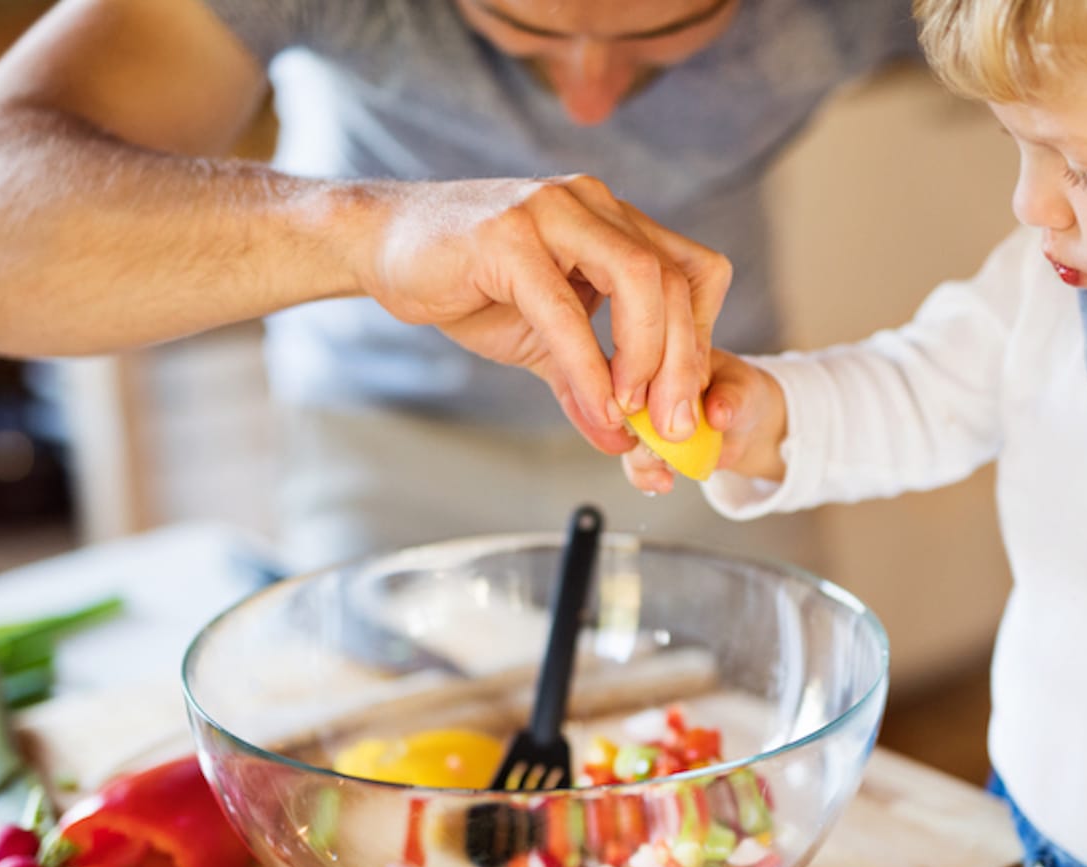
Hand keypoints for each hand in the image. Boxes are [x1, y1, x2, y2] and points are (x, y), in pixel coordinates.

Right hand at [363, 176, 730, 453]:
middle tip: (675, 427)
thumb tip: (620, 442)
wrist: (382, 246)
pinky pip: (566, 309)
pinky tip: (596, 408)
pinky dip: (589, 367)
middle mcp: (594, 205)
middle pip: (677, 280)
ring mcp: (553, 212)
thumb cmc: (466, 282)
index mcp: (613, 222)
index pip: (695, 272)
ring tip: (635, 415)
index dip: (703, 339)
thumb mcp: (540, 339)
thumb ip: (584, 381)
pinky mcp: (507, 237)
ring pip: (641, 279)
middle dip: (685, 363)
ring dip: (649, 358)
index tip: (686, 400)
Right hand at [622, 349, 788, 491]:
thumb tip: (717, 412)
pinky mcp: (650, 447)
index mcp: (663, 357)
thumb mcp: (744, 390)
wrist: (747, 426)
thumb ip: (729, 399)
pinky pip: (637, 464)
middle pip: (622, 410)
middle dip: (635, 435)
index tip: (654, 417)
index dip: (638, 395)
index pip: (638, 372)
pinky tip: (663, 483)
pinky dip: (646, 477)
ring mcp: (645, 420)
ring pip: (625, 441)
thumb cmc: (742, 394)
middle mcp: (646, 388)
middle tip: (661, 451)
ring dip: (642, 461)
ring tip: (666, 472)